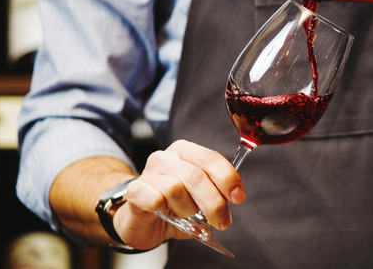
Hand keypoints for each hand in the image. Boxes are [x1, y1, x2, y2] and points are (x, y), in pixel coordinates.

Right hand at [114, 140, 244, 249]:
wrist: (142, 221)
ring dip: (187, 209)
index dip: (228, 178)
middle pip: (196, 176)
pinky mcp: (134, 190)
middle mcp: (166, 157)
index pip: (210, 158)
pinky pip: (154, 199)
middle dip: (214, 202)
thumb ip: (217, 193)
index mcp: (186, 152)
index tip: (238, 198)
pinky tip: (164, 212)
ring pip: (176, 188)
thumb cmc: (174, 207)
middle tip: (221, 220)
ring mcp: (148, 172)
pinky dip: (164, 210)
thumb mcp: (201, 198)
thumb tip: (233, 197)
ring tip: (185, 215)